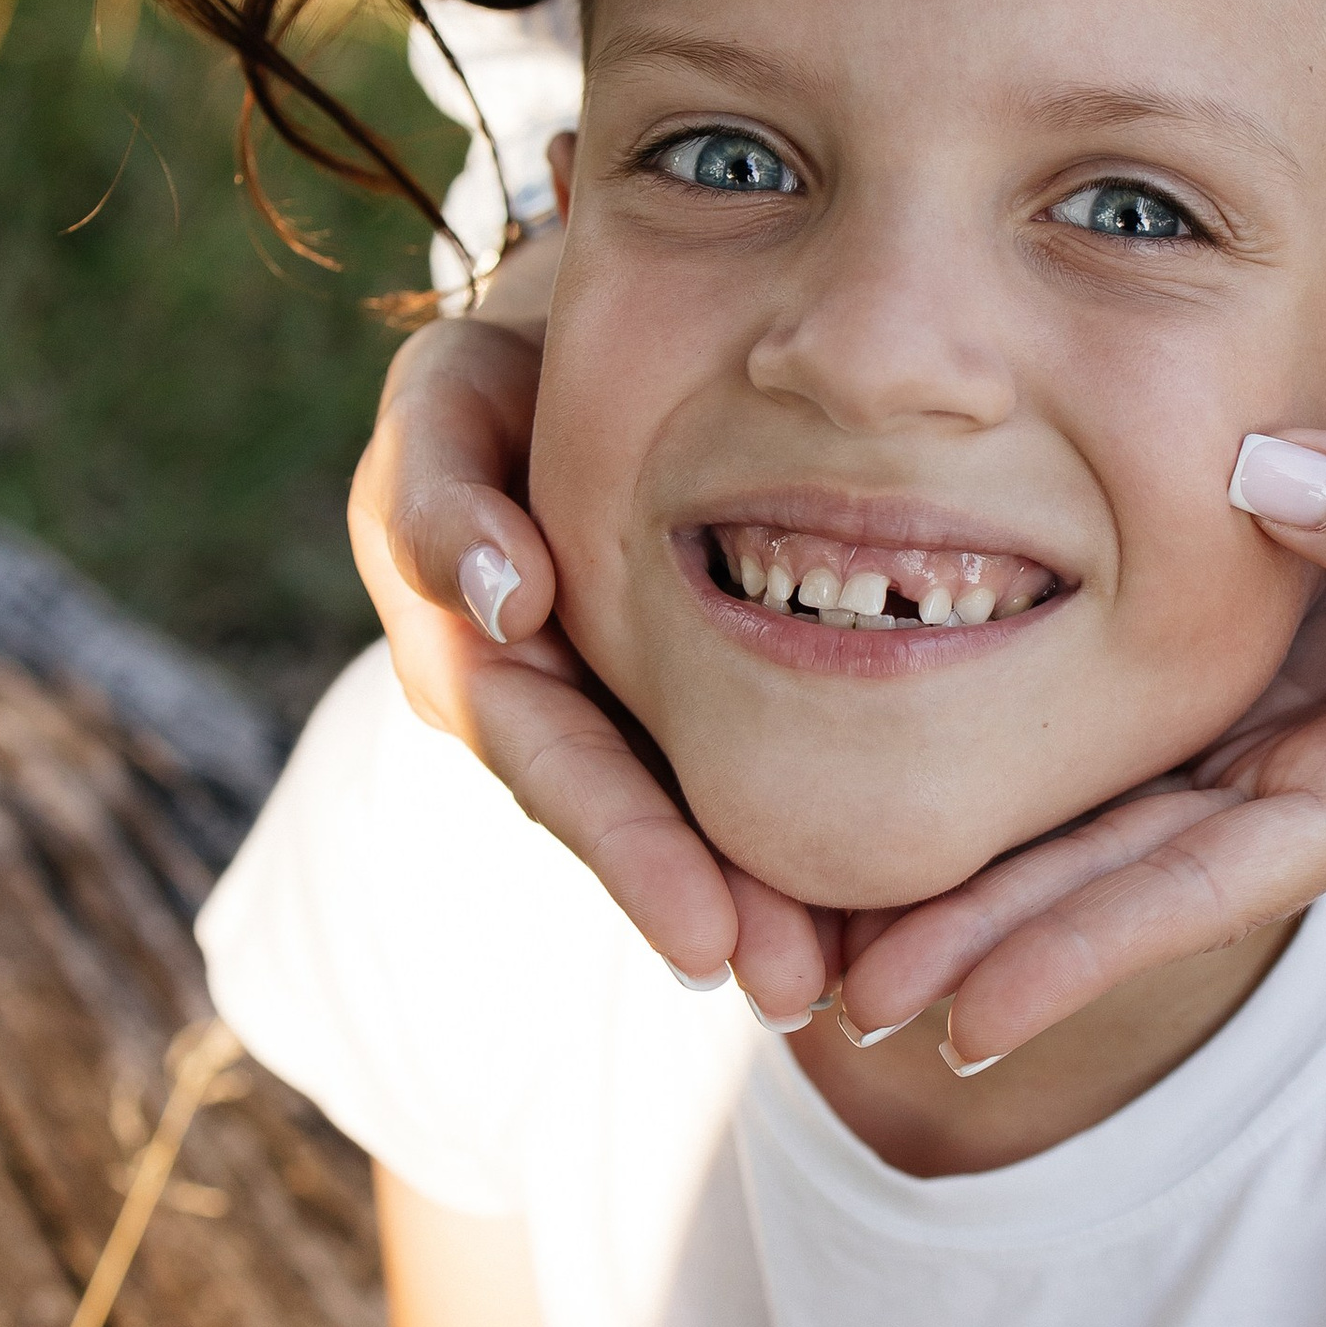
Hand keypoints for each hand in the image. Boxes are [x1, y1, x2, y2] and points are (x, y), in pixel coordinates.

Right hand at [348, 238, 831, 1011]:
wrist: (608, 338)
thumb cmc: (522, 358)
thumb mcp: (452, 396)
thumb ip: (443, 491)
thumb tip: (501, 600)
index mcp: (475, 652)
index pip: (553, 763)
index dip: (629, 850)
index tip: (704, 940)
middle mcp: (552, 705)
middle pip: (633, 821)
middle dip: (709, 909)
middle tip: (795, 988)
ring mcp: (624, 705)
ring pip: (693, 812)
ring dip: (762, 903)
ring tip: (846, 982)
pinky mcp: (704, 696)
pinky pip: (756, 770)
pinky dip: (807, 839)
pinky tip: (883, 907)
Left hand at [840, 333, 1325, 1061]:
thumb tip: (1268, 477)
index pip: (1210, 883)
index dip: (1085, 949)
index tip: (965, 1013)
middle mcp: (1320, 795)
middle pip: (1132, 892)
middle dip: (994, 955)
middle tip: (844, 1005)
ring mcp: (1278, 763)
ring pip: (1108, 850)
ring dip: (984, 908)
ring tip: (840, 961)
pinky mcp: (1248, 716)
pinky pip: (1119, 785)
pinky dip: (1020, 821)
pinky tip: (915, 848)